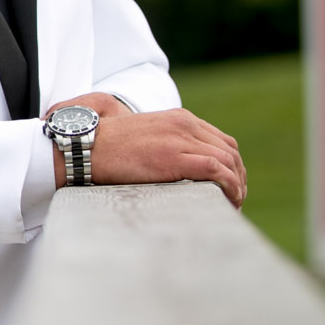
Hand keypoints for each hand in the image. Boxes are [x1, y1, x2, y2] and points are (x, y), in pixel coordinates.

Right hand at [50, 103, 246, 207]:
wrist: (87, 146)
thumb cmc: (107, 146)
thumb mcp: (144, 137)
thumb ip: (164, 143)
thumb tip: (172, 167)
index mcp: (180, 118)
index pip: (221, 141)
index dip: (232, 166)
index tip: (230, 186)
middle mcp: (185, 125)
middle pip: (230, 151)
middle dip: (238, 177)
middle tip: (235, 200)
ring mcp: (181, 139)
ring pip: (228, 161)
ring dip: (237, 186)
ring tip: (233, 206)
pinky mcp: (175, 157)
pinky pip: (217, 170)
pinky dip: (229, 187)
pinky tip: (228, 202)